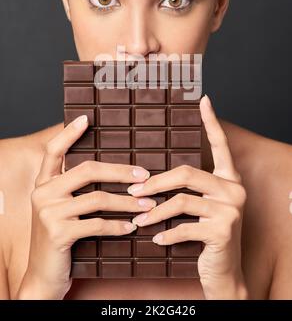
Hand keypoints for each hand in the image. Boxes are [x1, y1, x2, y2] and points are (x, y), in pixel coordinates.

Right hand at [15, 115, 154, 299]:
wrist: (43, 274)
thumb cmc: (59, 236)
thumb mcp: (60, 208)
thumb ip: (73, 189)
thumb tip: (110, 169)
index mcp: (43, 183)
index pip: (53, 150)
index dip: (68, 133)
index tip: (86, 118)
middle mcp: (42, 193)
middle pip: (86, 170)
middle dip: (120, 171)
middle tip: (145, 175)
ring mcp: (48, 213)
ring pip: (98, 198)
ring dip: (127, 201)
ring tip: (147, 204)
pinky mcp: (58, 233)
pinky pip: (97, 224)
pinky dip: (118, 226)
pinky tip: (131, 227)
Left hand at [127, 95, 248, 299]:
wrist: (223, 273)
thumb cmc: (205, 236)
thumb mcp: (200, 208)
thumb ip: (186, 189)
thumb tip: (149, 176)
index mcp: (228, 179)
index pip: (221, 145)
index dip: (212, 122)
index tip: (204, 99)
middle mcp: (234, 189)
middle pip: (187, 173)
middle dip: (155, 183)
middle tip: (133, 193)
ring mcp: (231, 210)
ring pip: (181, 201)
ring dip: (154, 212)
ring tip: (138, 220)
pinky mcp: (223, 232)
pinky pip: (184, 227)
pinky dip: (166, 234)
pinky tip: (155, 239)